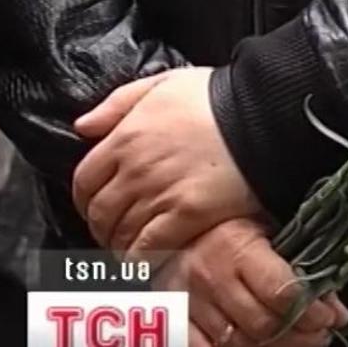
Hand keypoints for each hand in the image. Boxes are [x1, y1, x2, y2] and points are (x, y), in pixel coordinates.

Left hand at [72, 68, 260, 259]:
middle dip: (104, 227)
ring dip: (122, 246)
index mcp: (126, 137)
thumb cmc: (218, 97)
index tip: (99, 207)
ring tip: (135, 250)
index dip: (88, 200)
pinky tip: (149, 263)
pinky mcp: (188, 215)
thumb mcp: (163, 84)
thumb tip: (83, 127)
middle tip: (116, 233)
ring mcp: (160, 193)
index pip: (85, 181)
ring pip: (122, 233)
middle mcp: (136, 169)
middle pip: (100, 212)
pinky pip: (149, 248)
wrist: (264, 113)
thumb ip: (118, 103)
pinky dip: (142, 260)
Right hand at [155, 218, 347, 346]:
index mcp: (239, 248)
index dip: (312, 311)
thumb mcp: (269, 231)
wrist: (181, 227)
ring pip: (238, 343)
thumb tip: (336, 310)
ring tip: (297, 340)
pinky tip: (258, 345)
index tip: (331, 317)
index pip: (281, 292)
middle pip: (262, 325)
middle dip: (299, 335)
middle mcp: (213, 277)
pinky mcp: (175, 319)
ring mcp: (190, 302)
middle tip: (319, 333)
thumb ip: (301, 266)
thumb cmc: (234, 226)